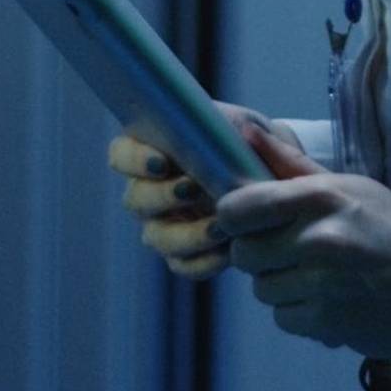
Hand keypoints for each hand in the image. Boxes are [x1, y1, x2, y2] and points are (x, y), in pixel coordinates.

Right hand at [107, 101, 297, 279]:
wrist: (269, 176)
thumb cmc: (244, 143)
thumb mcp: (238, 124)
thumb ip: (225, 124)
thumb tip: (230, 129)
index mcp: (149, 152)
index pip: (121, 155)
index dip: (134, 160)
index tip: (161, 163)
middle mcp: (148, 192)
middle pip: (136, 200)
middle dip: (162, 196)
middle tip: (193, 189)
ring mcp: (163, 226)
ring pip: (157, 237)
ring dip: (186, 234)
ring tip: (220, 227)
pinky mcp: (185, 255)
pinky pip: (184, 266)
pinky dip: (204, 261)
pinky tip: (227, 251)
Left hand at [213, 127, 390, 360]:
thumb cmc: (390, 226)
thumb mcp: (348, 185)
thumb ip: (290, 165)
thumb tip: (245, 134)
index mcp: (319, 197)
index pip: (238, 208)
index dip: (234, 218)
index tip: (245, 223)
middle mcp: (317, 239)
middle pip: (244, 254)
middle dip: (260, 255)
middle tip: (290, 251)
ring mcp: (322, 284)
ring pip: (262, 290)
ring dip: (282, 286)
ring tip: (317, 276)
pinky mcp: (328, 322)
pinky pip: (284, 319)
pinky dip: (301, 313)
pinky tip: (329, 300)